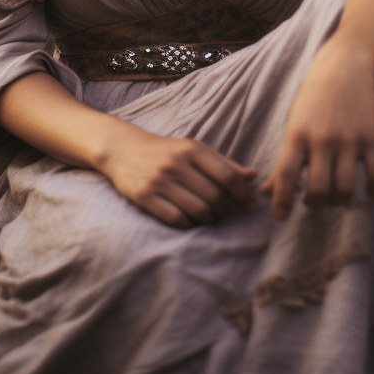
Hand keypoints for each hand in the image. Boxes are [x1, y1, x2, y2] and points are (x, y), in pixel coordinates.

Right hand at [97, 125, 257, 228]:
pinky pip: (176, 218)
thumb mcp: (193, 149)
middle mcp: (176, 163)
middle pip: (214, 196)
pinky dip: (188, 224)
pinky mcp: (144, 196)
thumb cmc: (165, 151)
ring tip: (207, 217)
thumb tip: (252, 177)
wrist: (122, 149)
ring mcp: (159, 180)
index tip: (250, 206)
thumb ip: (222, 163)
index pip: (227, 176)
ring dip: (208, 219)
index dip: (243, 195)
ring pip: (198, 210)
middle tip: (222, 214)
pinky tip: (188, 219)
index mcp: (192, 149)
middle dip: (223, 210)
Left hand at [261, 36, 373, 218]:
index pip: (284, 174)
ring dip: (340, 201)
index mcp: (297, 134)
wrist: (345, 67)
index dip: (280, 199)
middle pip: (317, 189)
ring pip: (345, 188)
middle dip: (314, 204)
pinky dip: (372, 191)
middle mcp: (322, 139)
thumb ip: (283, 159)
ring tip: (336, 198)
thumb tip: (266, 191)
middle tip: (314, 201)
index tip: (279, 217)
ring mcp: (349, 140)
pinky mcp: (372, 138)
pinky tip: (367, 194)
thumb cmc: (313, 98)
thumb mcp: (293, 123)